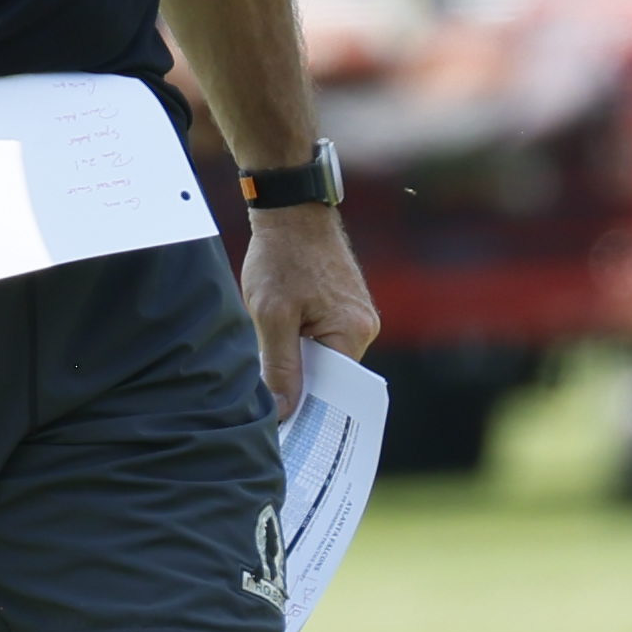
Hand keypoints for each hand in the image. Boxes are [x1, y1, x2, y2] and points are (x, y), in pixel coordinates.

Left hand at [241, 205, 378, 420]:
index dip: (307, 404)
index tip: (283, 421)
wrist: (290, 210)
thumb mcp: (272, 315)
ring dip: (297, 357)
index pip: (333, 389)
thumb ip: (280, 365)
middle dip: (300, 379)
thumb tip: (284, 412)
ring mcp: (357, 315)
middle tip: (268, 388)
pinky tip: (280, 329)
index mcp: (352, 331)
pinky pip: (324, 337)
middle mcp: (364, 326)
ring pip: (324, 356)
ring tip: (272, 345)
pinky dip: (301, 340)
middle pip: (330, 375)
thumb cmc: (281, 256)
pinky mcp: (345, 305)